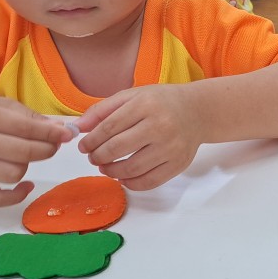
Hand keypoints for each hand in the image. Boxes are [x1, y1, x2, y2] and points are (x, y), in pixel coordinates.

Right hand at [0, 97, 74, 205]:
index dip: (52, 134)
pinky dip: (16, 196)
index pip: (27, 129)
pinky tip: (25, 185)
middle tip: (53, 146)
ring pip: (14, 173)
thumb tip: (60, 131)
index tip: (67, 135)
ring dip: (28, 166)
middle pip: (24, 153)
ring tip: (25, 157)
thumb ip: (29, 117)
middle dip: (47, 150)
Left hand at [77, 85, 203, 189]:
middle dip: (98, 156)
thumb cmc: (162, 102)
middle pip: (117, 149)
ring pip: (131, 168)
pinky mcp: (178, 164)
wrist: (198, 111)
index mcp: (145, 105)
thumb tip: (78, 128)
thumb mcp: (133, 96)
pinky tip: (123, 176)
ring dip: (111, 171)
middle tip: (93, 158)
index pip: (109, 127)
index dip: (91, 140)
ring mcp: (171, 147)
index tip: (83, 146)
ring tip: (105, 167)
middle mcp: (160, 126)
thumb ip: (104, 109)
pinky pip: (149, 181)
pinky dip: (130, 183)